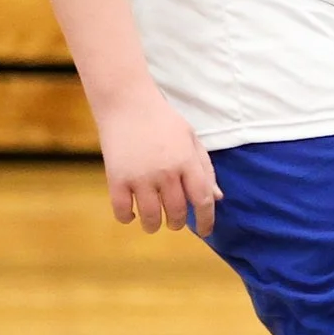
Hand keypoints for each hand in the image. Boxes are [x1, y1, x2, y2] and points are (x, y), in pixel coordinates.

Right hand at [93, 86, 219, 234]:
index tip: (205, 231)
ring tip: (154, 224)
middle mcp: (166, 172)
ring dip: (154, 225)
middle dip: (177, 223)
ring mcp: (140, 176)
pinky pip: (122, 209)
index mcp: (188, 162)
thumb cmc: (163, 121)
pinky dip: (127, 218)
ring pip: (151, 216)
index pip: (202, 200)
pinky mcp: (116, 178)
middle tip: (174, 223)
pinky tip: (131, 216)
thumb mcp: (192, 140)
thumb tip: (217, 198)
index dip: (206, 220)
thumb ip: (205, 169)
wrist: (127, 103)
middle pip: (177, 211)